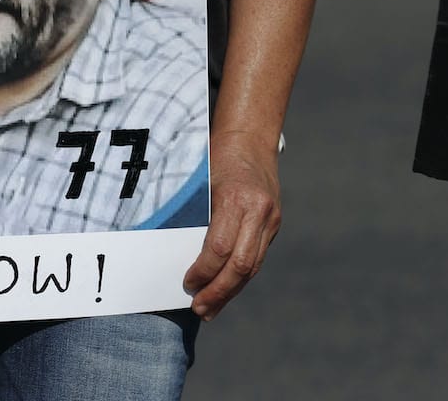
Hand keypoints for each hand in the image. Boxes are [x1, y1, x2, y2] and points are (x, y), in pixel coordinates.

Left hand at [183, 132, 280, 320]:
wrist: (251, 139)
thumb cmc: (215, 157)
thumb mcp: (200, 181)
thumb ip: (194, 214)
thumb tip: (173, 253)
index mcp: (235, 198)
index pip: (220, 247)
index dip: (203, 271)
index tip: (187, 284)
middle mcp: (258, 210)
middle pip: (241, 265)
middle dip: (219, 291)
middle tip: (199, 309)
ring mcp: (270, 218)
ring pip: (253, 266)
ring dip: (231, 291)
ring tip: (210, 309)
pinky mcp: (274, 223)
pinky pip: (257, 257)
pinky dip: (240, 277)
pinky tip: (226, 291)